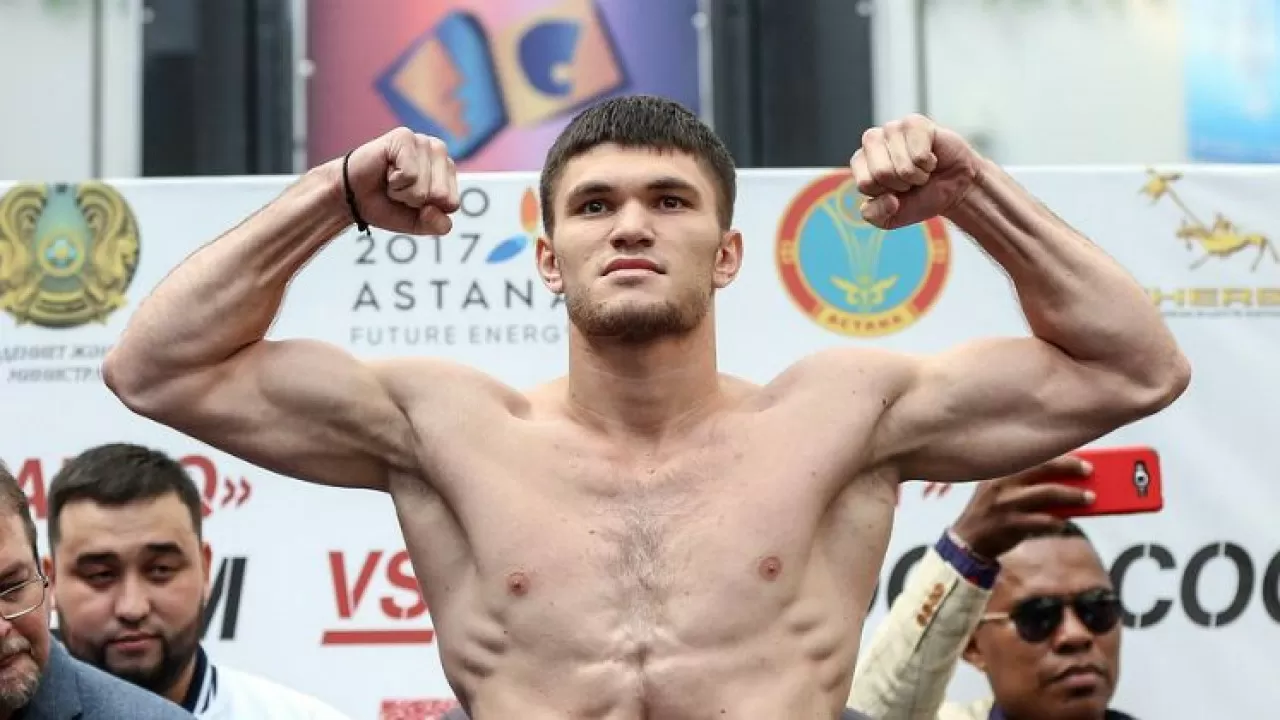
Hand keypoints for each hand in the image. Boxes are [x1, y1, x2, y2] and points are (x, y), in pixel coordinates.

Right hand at [330, 127, 460, 235]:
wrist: (351, 196)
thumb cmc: (386, 204)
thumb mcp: (417, 223)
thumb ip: (437, 224)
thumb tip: (438, 208)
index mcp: (448, 171)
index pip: (452, 203)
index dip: (427, 210)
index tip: (410, 200)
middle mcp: (439, 151)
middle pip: (441, 195)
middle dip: (415, 201)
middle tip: (398, 189)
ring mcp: (423, 141)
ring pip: (424, 186)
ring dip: (402, 192)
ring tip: (391, 180)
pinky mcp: (404, 137)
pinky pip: (410, 174)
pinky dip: (394, 181)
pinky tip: (386, 170)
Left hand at [850, 114, 981, 229]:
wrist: (952, 188)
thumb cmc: (918, 197)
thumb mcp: (890, 217)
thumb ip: (875, 215)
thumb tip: (889, 199)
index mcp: (859, 162)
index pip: (865, 184)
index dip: (886, 195)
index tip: (894, 191)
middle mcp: (871, 141)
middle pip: (882, 173)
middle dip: (902, 185)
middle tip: (910, 179)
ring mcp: (892, 128)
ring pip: (902, 165)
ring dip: (917, 175)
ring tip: (921, 169)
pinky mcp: (914, 123)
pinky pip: (920, 155)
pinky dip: (929, 164)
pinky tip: (930, 158)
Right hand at [949, 455, 1093, 560]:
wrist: (967, 541)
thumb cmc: (992, 513)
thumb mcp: (1001, 491)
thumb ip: (1025, 484)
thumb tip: (1066, 482)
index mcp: (1000, 471)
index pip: (1034, 455)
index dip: (1059, 455)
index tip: (1079, 457)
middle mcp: (1002, 483)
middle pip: (1044, 467)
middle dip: (1070, 467)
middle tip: (1089, 472)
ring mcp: (1006, 503)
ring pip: (1048, 493)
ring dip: (1073, 495)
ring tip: (1089, 498)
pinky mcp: (1010, 524)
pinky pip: (1043, 521)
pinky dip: (1057, 521)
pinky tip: (1062, 523)